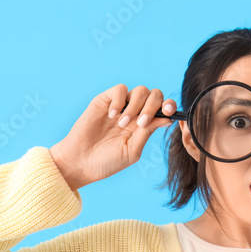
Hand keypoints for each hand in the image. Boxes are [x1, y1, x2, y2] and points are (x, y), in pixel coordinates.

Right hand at [50, 84, 176, 190]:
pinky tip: (112, 116)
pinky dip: (120, 100)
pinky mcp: (105, 100)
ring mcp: (120, 106)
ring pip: (140, 90)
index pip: (162, 108)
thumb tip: (168, 118)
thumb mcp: (132, 150)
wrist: (81, 162)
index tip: (169, 112)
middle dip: (153, 106)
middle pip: (154, 95)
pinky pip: (120, 89)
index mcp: (144, 126)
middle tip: (142, 123)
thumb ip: (148, 133)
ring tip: (122, 124)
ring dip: (135, 107)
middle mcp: (134, 113)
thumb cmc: (107, 161)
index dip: (169, 106)